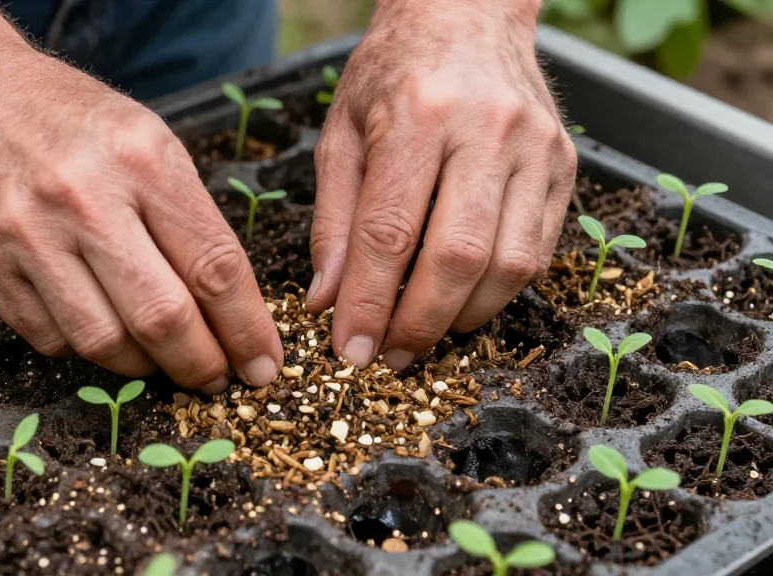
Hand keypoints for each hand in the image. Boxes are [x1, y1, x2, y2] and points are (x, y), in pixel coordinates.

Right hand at [0, 45, 282, 392]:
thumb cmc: (70, 119)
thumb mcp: (148, 140)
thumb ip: (189, 218)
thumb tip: (230, 308)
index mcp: (140, 159)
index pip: (213, 266)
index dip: (247, 328)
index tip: (264, 362)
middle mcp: (81, 199)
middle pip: (162, 317)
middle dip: (203, 364)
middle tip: (218, 377)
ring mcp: (24, 237)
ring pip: (104, 343)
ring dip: (147, 367)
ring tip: (164, 360)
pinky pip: (52, 340)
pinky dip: (89, 349)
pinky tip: (105, 330)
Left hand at [307, 0, 576, 369]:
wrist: (467, 16)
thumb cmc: (393, 73)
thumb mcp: (341, 132)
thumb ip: (333, 219)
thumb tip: (327, 302)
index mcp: (418, 115)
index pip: (390, 232)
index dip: (369, 303)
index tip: (351, 350)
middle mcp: (486, 130)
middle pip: (456, 256)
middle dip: (418, 323)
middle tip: (390, 357)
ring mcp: (535, 148)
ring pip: (508, 265)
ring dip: (463, 317)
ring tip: (424, 334)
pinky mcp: (564, 165)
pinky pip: (538, 252)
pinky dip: (499, 292)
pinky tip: (464, 300)